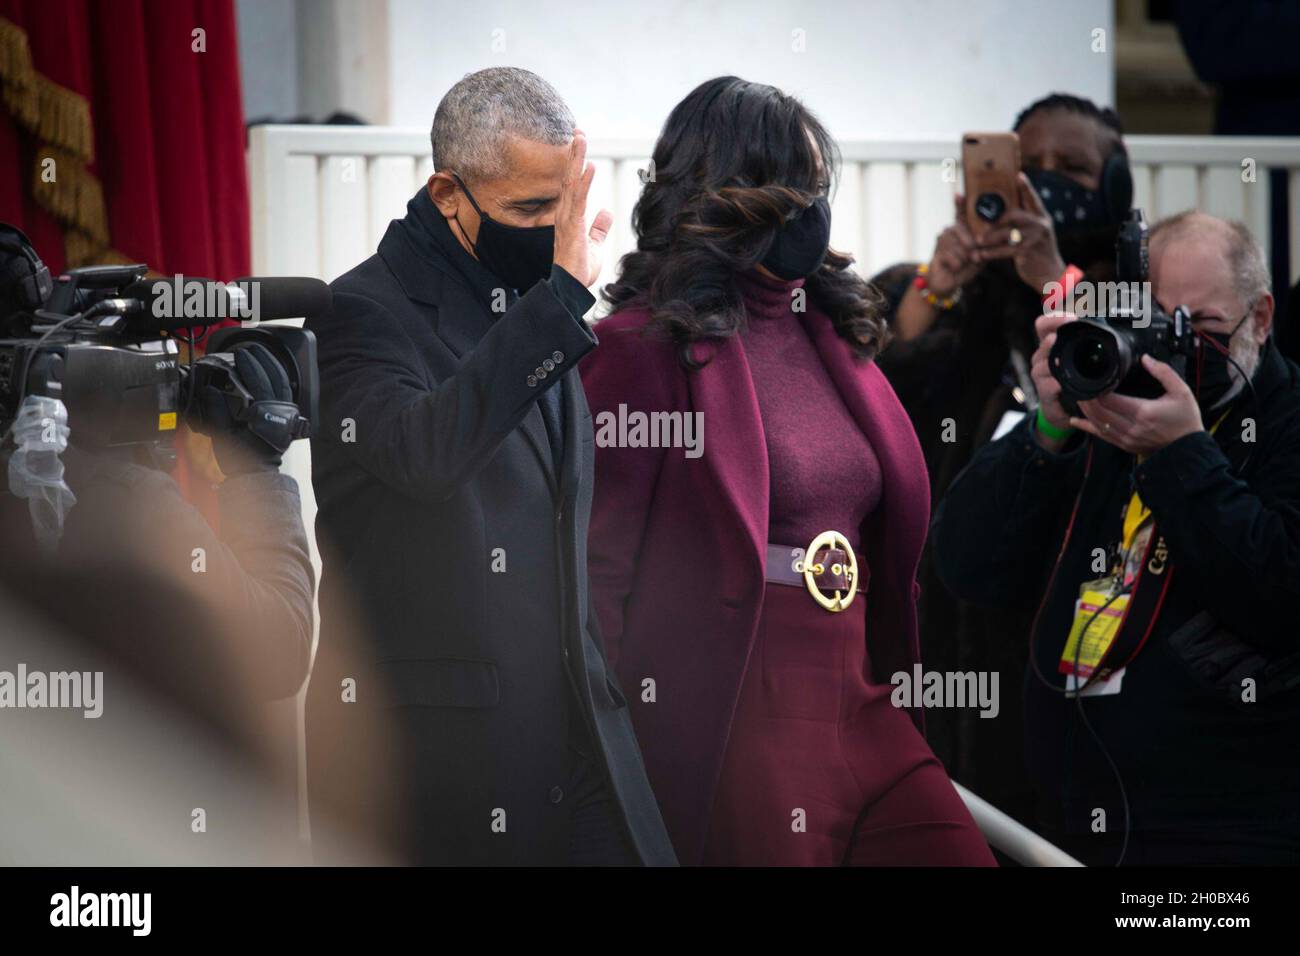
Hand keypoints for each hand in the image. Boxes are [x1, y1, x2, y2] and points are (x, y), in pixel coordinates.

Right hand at [202, 342, 289, 474]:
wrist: (257, 473)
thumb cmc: (241, 457)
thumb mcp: (223, 433)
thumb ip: (216, 409)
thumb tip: (210, 389)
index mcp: (264, 413)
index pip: (259, 381)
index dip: (250, 365)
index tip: (240, 354)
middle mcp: (279, 411)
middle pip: (274, 377)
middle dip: (262, 359)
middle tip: (250, 349)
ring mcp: (287, 413)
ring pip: (284, 382)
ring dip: (274, 365)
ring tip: (263, 354)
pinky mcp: (289, 417)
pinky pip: (288, 392)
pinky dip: (281, 378)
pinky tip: (274, 371)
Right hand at [552, 130, 613, 287]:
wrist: (570, 288)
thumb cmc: (579, 269)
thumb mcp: (593, 244)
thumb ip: (599, 228)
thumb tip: (606, 212)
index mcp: (571, 216)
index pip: (573, 185)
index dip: (576, 164)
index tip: (579, 143)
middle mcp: (566, 214)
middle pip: (569, 178)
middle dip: (574, 154)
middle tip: (578, 131)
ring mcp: (567, 219)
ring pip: (571, 184)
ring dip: (576, 160)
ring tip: (580, 138)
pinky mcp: (572, 228)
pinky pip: (578, 201)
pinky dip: (583, 182)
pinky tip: (588, 167)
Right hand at [924, 195, 981, 296]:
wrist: (948, 283)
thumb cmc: (965, 267)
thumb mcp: (980, 256)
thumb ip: (984, 246)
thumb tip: (986, 240)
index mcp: (962, 229)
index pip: (961, 214)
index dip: (959, 204)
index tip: (958, 195)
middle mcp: (950, 231)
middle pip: (964, 232)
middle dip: (971, 246)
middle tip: (971, 257)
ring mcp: (942, 239)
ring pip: (960, 246)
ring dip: (964, 258)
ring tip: (960, 263)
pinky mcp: (937, 251)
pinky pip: (953, 256)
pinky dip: (957, 264)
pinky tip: (953, 267)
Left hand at [974, 172, 1066, 292]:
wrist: (1050, 275)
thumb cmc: (1038, 254)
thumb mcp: (1035, 235)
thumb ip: (1024, 224)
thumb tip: (1005, 213)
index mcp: (1042, 217)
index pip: (1033, 199)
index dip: (1026, 187)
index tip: (1019, 175)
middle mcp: (1040, 224)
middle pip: (1014, 215)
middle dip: (996, 219)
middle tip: (980, 221)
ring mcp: (1035, 237)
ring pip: (1006, 234)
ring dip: (989, 238)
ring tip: (977, 241)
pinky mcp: (1028, 251)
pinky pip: (1004, 250)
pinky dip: (990, 253)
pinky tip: (979, 255)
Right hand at [1030, 311, 1076, 447]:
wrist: (1066, 410)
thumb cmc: (1075, 380)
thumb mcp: (1080, 359)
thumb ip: (1086, 342)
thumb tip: (1108, 324)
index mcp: (1051, 345)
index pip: (1043, 325)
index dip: (1054, 319)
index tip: (1071, 318)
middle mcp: (1042, 357)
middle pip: (1042, 342)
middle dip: (1052, 339)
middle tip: (1060, 337)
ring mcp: (1041, 376)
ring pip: (1041, 364)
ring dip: (1050, 362)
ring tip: (1058, 360)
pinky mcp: (1044, 393)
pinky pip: (1045, 387)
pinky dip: (1053, 385)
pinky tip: (1059, 385)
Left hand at [1070, 355, 1203, 455]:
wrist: (1188, 449)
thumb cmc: (1186, 420)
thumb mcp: (1181, 392)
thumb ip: (1164, 373)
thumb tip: (1146, 359)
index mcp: (1143, 412)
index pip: (1110, 400)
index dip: (1097, 390)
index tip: (1090, 378)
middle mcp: (1131, 427)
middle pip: (1099, 411)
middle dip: (1086, 399)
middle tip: (1078, 386)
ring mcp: (1126, 438)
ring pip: (1097, 424)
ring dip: (1085, 410)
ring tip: (1076, 397)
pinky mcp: (1125, 445)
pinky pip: (1101, 435)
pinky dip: (1087, 427)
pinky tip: (1076, 420)